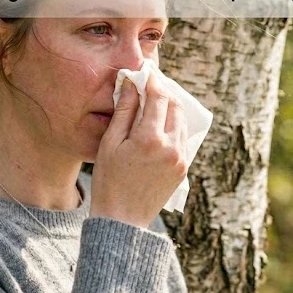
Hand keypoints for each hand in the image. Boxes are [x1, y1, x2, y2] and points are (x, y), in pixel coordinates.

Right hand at [89, 76, 188, 227]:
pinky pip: (182, 138)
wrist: (122, 221)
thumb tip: (130, 84)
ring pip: (181, 121)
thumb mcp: (110, 143)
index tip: (144, 71)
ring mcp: (181, 159)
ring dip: (170, 108)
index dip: (152, 80)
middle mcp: (171, 147)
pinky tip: (158, 125)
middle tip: (149, 84)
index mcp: (150, 139)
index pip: (158, 97)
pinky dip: (173, 126)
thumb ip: (124, 111)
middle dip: (163, 91)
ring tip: (153, 103)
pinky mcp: (183, 168)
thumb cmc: (109, 181)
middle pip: (175, 106)